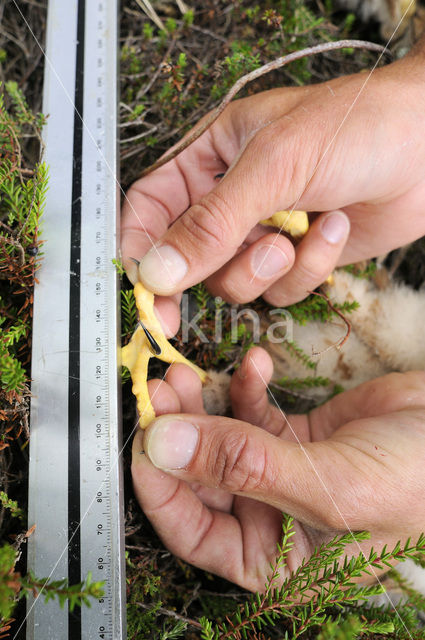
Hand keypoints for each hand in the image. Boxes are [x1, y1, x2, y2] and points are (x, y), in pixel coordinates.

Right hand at [122, 49, 424, 326]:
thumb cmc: (357, 126)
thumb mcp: (274, 166)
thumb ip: (212, 222)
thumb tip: (158, 269)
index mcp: (210, 159)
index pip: (151, 207)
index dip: (139, 246)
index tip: (142, 285)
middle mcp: (232, 200)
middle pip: (187, 257)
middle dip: (204, 273)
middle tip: (188, 304)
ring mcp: (264, 233)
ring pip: (234, 282)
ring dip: (266, 268)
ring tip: (297, 234)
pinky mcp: (298, 259)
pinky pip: (280, 291)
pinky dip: (307, 270)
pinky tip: (331, 229)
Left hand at [131, 347, 424, 590]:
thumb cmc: (421, 485)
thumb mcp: (328, 485)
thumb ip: (244, 465)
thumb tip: (163, 446)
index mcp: (277, 558)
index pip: (194, 531)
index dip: (161, 486)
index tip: (144, 437)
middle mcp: (271, 516)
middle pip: (200, 475)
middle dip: (176, 433)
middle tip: (161, 390)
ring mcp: (280, 470)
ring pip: (219, 438)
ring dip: (202, 404)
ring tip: (187, 371)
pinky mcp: (295, 433)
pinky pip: (254, 410)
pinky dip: (247, 385)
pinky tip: (253, 362)